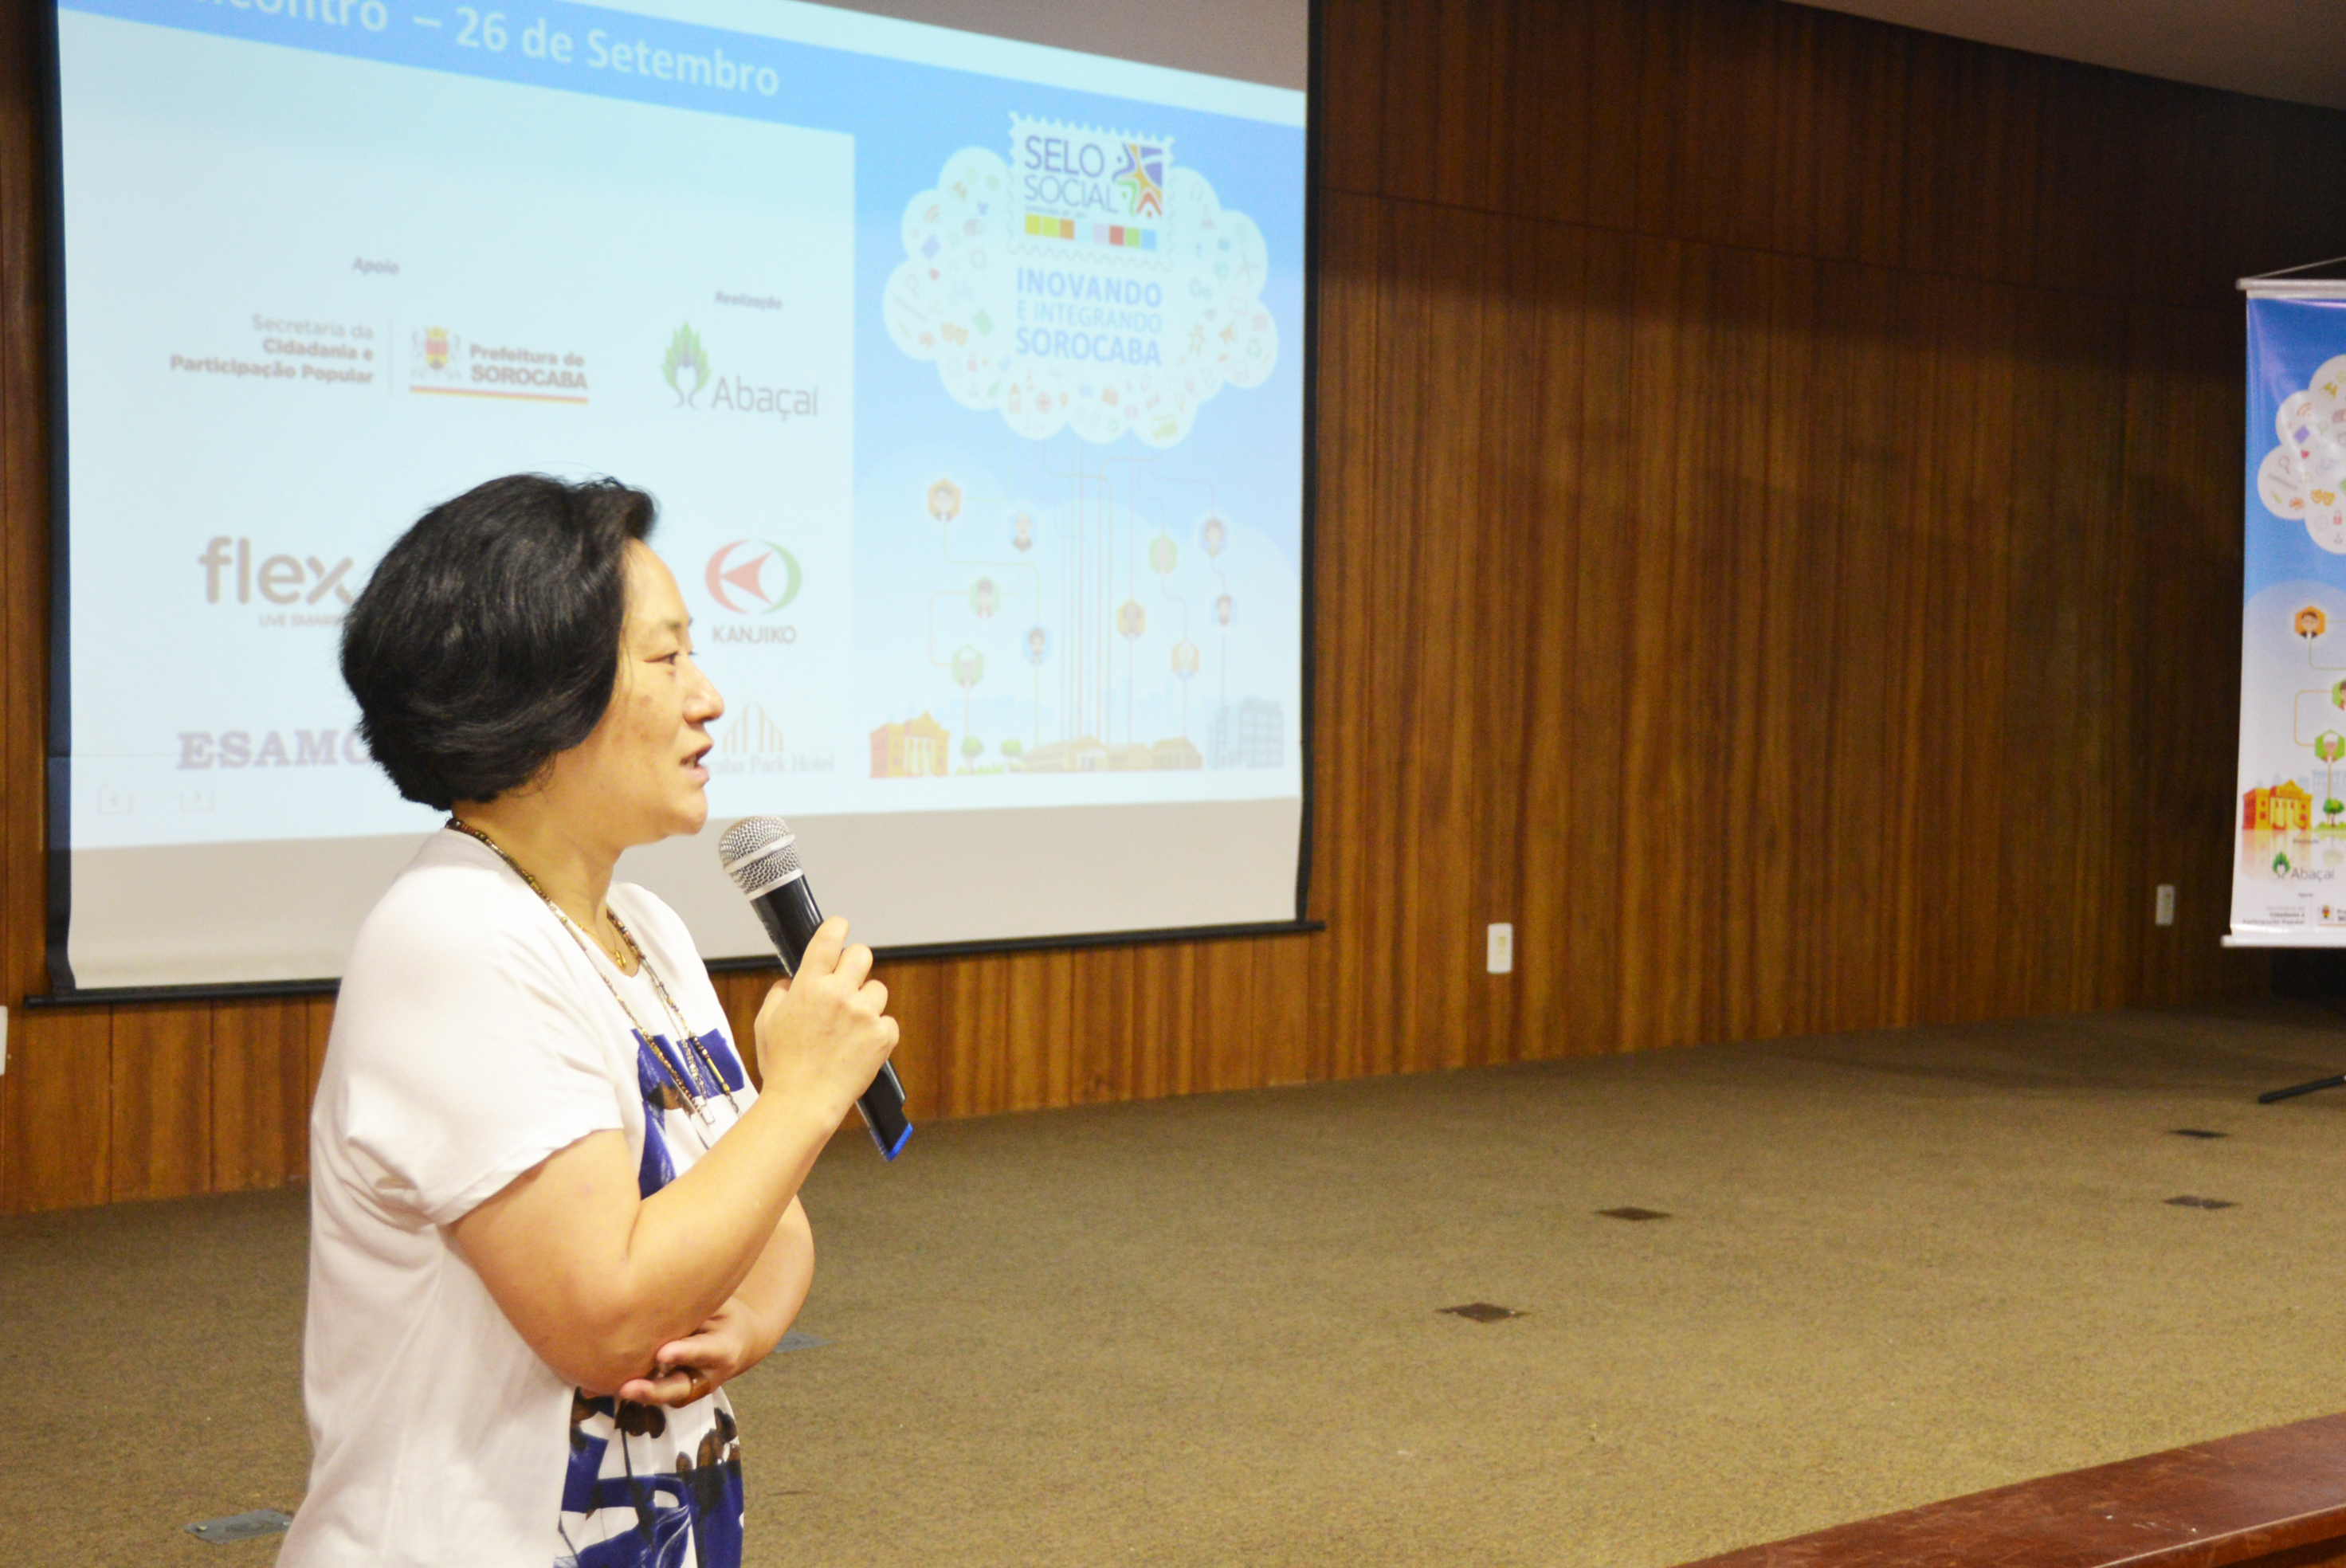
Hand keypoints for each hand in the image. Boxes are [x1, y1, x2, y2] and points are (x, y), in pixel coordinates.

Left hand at [615, 1296, 774, 1407]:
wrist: (739, 1341)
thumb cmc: (724, 1315)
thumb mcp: (718, 1306)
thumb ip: (692, 1308)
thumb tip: (650, 1292)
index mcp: (724, 1349)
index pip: (704, 1351)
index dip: (684, 1353)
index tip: (662, 1353)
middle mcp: (708, 1375)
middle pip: (680, 1388)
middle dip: (654, 1390)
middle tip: (628, 1388)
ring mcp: (690, 1388)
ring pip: (663, 1397)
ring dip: (637, 1394)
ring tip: (609, 1389)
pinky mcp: (675, 1392)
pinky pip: (652, 1394)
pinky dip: (630, 1389)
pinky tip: (599, 1386)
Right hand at [752, 918, 898, 1122]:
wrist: (802, 1103)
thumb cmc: (781, 1066)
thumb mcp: (765, 1023)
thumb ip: (780, 994)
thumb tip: (792, 981)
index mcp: (809, 986)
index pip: (829, 938)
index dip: (837, 927)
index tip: (840, 927)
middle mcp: (840, 994)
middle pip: (862, 954)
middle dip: (854, 965)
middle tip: (846, 983)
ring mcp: (864, 1014)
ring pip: (877, 989)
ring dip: (866, 1002)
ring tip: (849, 1028)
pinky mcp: (883, 1036)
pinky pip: (888, 1021)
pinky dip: (877, 1032)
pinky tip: (859, 1047)